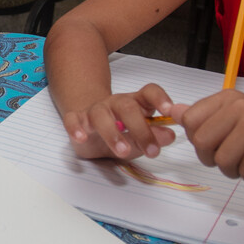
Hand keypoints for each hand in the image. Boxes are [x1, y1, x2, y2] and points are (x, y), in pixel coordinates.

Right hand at [61, 84, 177, 160]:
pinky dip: (76, 128)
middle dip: (140, 129)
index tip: (169, 111)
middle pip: (128, 107)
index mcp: (136, 102)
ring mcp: (95, 110)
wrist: (91, 129)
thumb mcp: (139, 137)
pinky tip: (81, 138)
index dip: (160, 98)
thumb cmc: (120, 132)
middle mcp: (116, 103)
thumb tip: (170, 135)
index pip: (149, 92)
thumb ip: (154, 137)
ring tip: (123, 151)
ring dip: (112, 133)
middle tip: (151, 151)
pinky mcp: (77, 119)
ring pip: (101, 115)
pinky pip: (73, 119)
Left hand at [171, 90, 243, 181]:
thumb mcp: (235, 122)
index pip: (189, 121)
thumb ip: (205, 119)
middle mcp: (239, 106)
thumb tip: (174, 112)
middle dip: (215, 160)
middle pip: (201, 143)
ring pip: (222, 161)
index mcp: (228, 99)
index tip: (219, 144)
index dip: (200, 141)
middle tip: (237, 157)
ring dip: (237, 170)